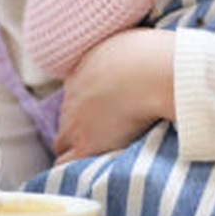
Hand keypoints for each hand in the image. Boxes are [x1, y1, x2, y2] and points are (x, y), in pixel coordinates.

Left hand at [53, 29, 174, 162]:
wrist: (152, 74)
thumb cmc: (152, 55)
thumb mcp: (132, 42)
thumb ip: (125, 53)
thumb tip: (137, 54)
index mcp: (83, 70)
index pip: (76, 91)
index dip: (89, 103)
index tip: (104, 108)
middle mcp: (73, 95)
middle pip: (68, 115)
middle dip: (81, 124)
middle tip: (103, 133)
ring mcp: (75, 121)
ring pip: (62, 141)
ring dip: (75, 148)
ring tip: (94, 158)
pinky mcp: (85, 144)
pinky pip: (65, 163)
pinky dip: (71, 168)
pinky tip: (83, 172)